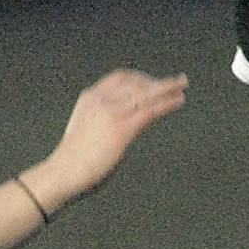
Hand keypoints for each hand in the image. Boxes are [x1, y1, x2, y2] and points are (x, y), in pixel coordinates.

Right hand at [31, 69, 187, 210]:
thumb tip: (117, 125)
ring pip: (146, 93)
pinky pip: (150, 110)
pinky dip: (167, 103)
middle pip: (136, 82)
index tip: (154, 82)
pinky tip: (178, 102)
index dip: (141, 77)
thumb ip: (100, 119)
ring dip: (167, 88)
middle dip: (158, 81)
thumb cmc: (74, 157)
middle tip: (177, 82)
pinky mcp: (122, 129)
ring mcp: (112, 112)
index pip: (120, 77)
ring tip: (183, 86)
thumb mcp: (86, 128)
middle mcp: (101, 99)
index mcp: (91, 97)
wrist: (65, 171)